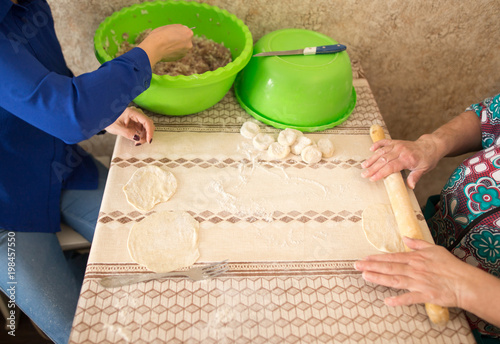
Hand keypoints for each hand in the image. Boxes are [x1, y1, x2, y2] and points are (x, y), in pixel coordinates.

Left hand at [105, 106, 154, 144]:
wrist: (103, 117)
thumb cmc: (108, 120)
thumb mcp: (117, 128)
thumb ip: (128, 133)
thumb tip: (138, 138)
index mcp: (132, 112)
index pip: (146, 121)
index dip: (150, 131)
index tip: (148, 140)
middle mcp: (136, 113)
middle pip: (148, 124)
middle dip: (147, 134)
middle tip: (140, 142)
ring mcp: (136, 117)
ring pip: (146, 127)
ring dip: (144, 135)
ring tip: (137, 142)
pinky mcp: (135, 121)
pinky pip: (142, 128)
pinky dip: (141, 134)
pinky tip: (136, 139)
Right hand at [138, 24, 192, 66]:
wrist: (154, 48)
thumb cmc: (160, 35)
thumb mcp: (170, 26)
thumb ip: (178, 28)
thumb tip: (183, 28)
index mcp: (188, 33)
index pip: (185, 30)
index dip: (178, 31)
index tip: (172, 33)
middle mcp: (189, 43)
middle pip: (185, 39)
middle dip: (179, 39)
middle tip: (169, 39)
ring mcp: (185, 51)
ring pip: (181, 46)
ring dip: (176, 45)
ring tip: (167, 45)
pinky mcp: (180, 57)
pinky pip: (178, 52)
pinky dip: (174, 51)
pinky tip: (167, 50)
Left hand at [354, 237, 468, 307]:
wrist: (464, 282)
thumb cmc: (450, 265)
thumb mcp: (434, 248)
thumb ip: (417, 243)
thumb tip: (405, 237)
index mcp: (415, 258)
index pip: (392, 257)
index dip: (376, 258)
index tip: (364, 258)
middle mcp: (414, 269)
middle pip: (389, 267)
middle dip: (371, 266)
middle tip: (356, 266)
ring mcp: (418, 283)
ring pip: (394, 280)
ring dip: (379, 278)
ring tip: (365, 277)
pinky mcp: (425, 295)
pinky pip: (409, 298)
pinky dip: (399, 300)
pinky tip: (387, 302)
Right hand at [361, 135, 440, 188]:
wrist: (430, 146)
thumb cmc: (426, 159)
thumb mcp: (423, 170)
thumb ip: (415, 177)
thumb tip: (410, 186)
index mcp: (407, 159)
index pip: (390, 167)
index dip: (380, 173)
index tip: (372, 178)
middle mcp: (400, 151)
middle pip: (383, 160)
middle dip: (372, 168)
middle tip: (364, 174)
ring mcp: (397, 145)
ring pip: (381, 152)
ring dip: (372, 158)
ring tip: (364, 166)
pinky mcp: (395, 142)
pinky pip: (384, 142)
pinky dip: (377, 145)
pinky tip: (371, 150)